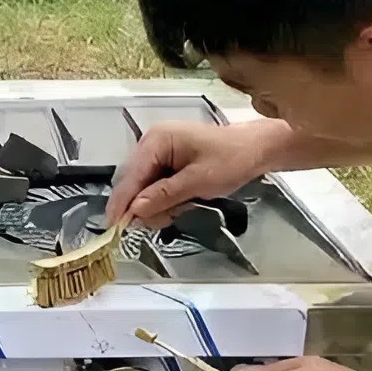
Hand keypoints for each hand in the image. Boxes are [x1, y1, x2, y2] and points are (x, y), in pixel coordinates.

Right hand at [107, 119, 285, 227]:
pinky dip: (163, 200)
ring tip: (178, 210)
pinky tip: (178, 205)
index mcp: (157, 140)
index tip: (114, 229)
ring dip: (155, 205)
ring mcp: (158, 153)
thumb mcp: (199, 181)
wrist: (257, 149)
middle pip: (133, 184)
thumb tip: (134, 211)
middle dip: (143, 207)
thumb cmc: (232, 159)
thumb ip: (164, 195)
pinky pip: (154, 186)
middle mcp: (151, 144)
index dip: (123, 204)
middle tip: (162, 221)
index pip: (131, 177)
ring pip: (142, 189)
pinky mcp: (166, 162)